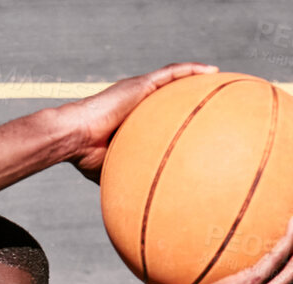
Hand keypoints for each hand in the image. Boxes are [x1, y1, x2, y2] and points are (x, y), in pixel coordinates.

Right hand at [63, 63, 216, 180]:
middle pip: (170, 93)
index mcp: (132, 119)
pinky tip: (211, 70)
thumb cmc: (86, 156)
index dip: (177, 113)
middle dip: (191, 92)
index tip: (197, 121)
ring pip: (174, 78)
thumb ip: (130, 175)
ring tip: (219, 76)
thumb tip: (140, 204)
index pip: (160, 113)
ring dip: (197, 76)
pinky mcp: (140, 84)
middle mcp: (138, 102)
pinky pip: (171, 73)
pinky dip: (191, 70)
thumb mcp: (115, 167)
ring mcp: (139, 91)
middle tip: (213, 98)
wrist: (73, 137)